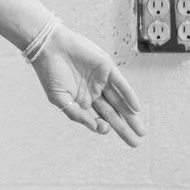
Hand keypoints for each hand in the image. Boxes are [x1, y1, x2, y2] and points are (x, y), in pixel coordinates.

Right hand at [33, 27, 143, 144]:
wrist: (49, 47)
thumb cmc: (50, 73)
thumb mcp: (59, 99)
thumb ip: (77, 114)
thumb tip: (95, 127)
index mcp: (82, 100)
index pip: (99, 117)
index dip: (105, 126)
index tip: (106, 129)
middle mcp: (94, 91)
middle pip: (113, 113)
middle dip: (125, 128)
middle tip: (136, 142)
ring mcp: (101, 80)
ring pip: (120, 101)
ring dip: (131, 116)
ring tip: (140, 131)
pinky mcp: (107, 68)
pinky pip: (121, 84)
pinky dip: (129, 96)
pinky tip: (136, 109)